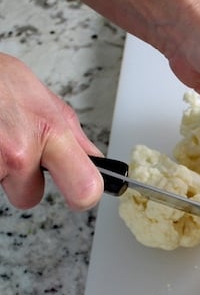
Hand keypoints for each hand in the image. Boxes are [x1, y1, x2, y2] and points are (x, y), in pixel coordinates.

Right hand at [0, 53, 102, 209]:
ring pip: (4, 188)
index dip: (83, 197)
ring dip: (1, 170)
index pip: (85, 190)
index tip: (80, 195)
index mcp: (50, 133)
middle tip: (16, 152)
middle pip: (29, 197)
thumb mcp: (43, 98)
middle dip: (23, 180)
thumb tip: (94, 160)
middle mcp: (19, 152)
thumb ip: (71, 134)